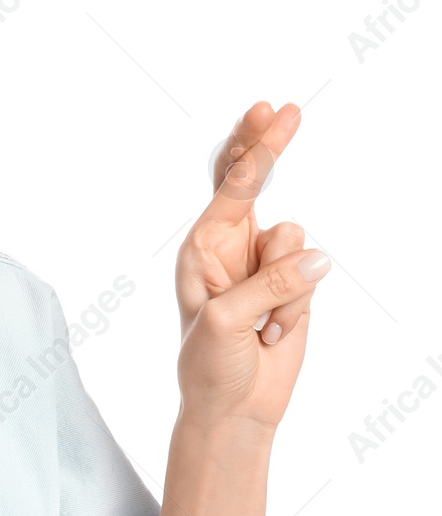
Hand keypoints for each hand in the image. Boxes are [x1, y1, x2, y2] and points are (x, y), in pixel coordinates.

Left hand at [172, 100, 329, 430]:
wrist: (233, 408)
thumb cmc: (209, 365)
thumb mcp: (224, 322)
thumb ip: (267, 285)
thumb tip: (315, 257)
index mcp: (200, 250)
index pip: (230, 188)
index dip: (254, 149)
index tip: (273, 112)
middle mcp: (229, 249)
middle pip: (254, 185)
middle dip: (267, 148)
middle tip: (285, 107)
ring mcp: (263, 265)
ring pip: (297, 241)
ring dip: (285, 288)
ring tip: (260, 324)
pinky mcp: (292, 287)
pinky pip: (313, 276)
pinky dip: (298, 308)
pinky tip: (275, 333)